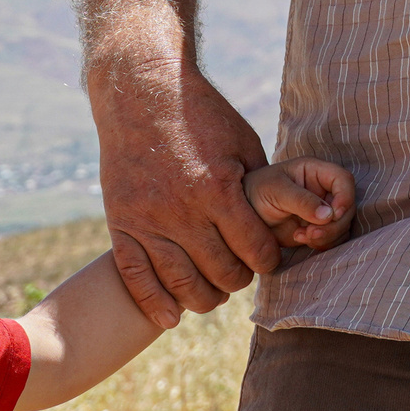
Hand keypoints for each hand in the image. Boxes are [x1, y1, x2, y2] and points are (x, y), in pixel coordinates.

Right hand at [91, 53, 280, 327]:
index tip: (267, 259)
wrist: (142, 92)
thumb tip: (288, 222)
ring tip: (213, 295)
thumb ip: (261, 188)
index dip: (268, 261)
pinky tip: (171, 317)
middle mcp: (183, 210)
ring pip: (181, 283)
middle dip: (239, 279)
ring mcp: (148, 219)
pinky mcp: (121, 222)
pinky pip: (135, 276)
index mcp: (219, 189)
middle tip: (241, 274)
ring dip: (204, 299)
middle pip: (222, 273)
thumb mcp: (243, 144)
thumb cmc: (202, 115)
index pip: (255, 250)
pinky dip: (154, 303)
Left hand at [244, 156, 356, 251]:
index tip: (334, 214)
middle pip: (346, 207)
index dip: (345, 197)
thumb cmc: (254, 192)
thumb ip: (301, 200)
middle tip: (311, 234)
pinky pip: (332, 238)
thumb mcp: (275, 191)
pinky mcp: (316, 228)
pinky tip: (299, 239)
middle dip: (334, 224)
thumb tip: (329, 214)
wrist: (241, 215)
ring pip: (342, 225)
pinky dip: (321, 243)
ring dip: (327, 236)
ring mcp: (320, 211)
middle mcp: (322, 190)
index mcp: (314, 171)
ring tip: (301, 237)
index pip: (343, 180)